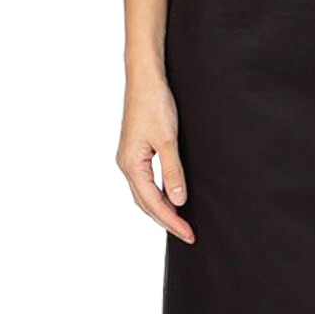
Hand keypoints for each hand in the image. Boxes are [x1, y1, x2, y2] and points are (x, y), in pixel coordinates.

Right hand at [116, 75, 194, 243]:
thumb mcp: (168, 140)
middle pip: (145, 203)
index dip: (172, 220)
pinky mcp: (135, 150)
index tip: (188, 233)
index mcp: (131, 164)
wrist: (144, 79)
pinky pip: (145, 180)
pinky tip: (169, 195)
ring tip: (180, 221)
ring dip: (161, 209)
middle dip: (166, 220)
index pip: (153, 202)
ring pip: (144, 193)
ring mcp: (129, 157)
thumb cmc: (154, 104)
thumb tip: (178, 200)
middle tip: (187, 234)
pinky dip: (157, 193)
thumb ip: (173, 171)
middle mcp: (126, 164)